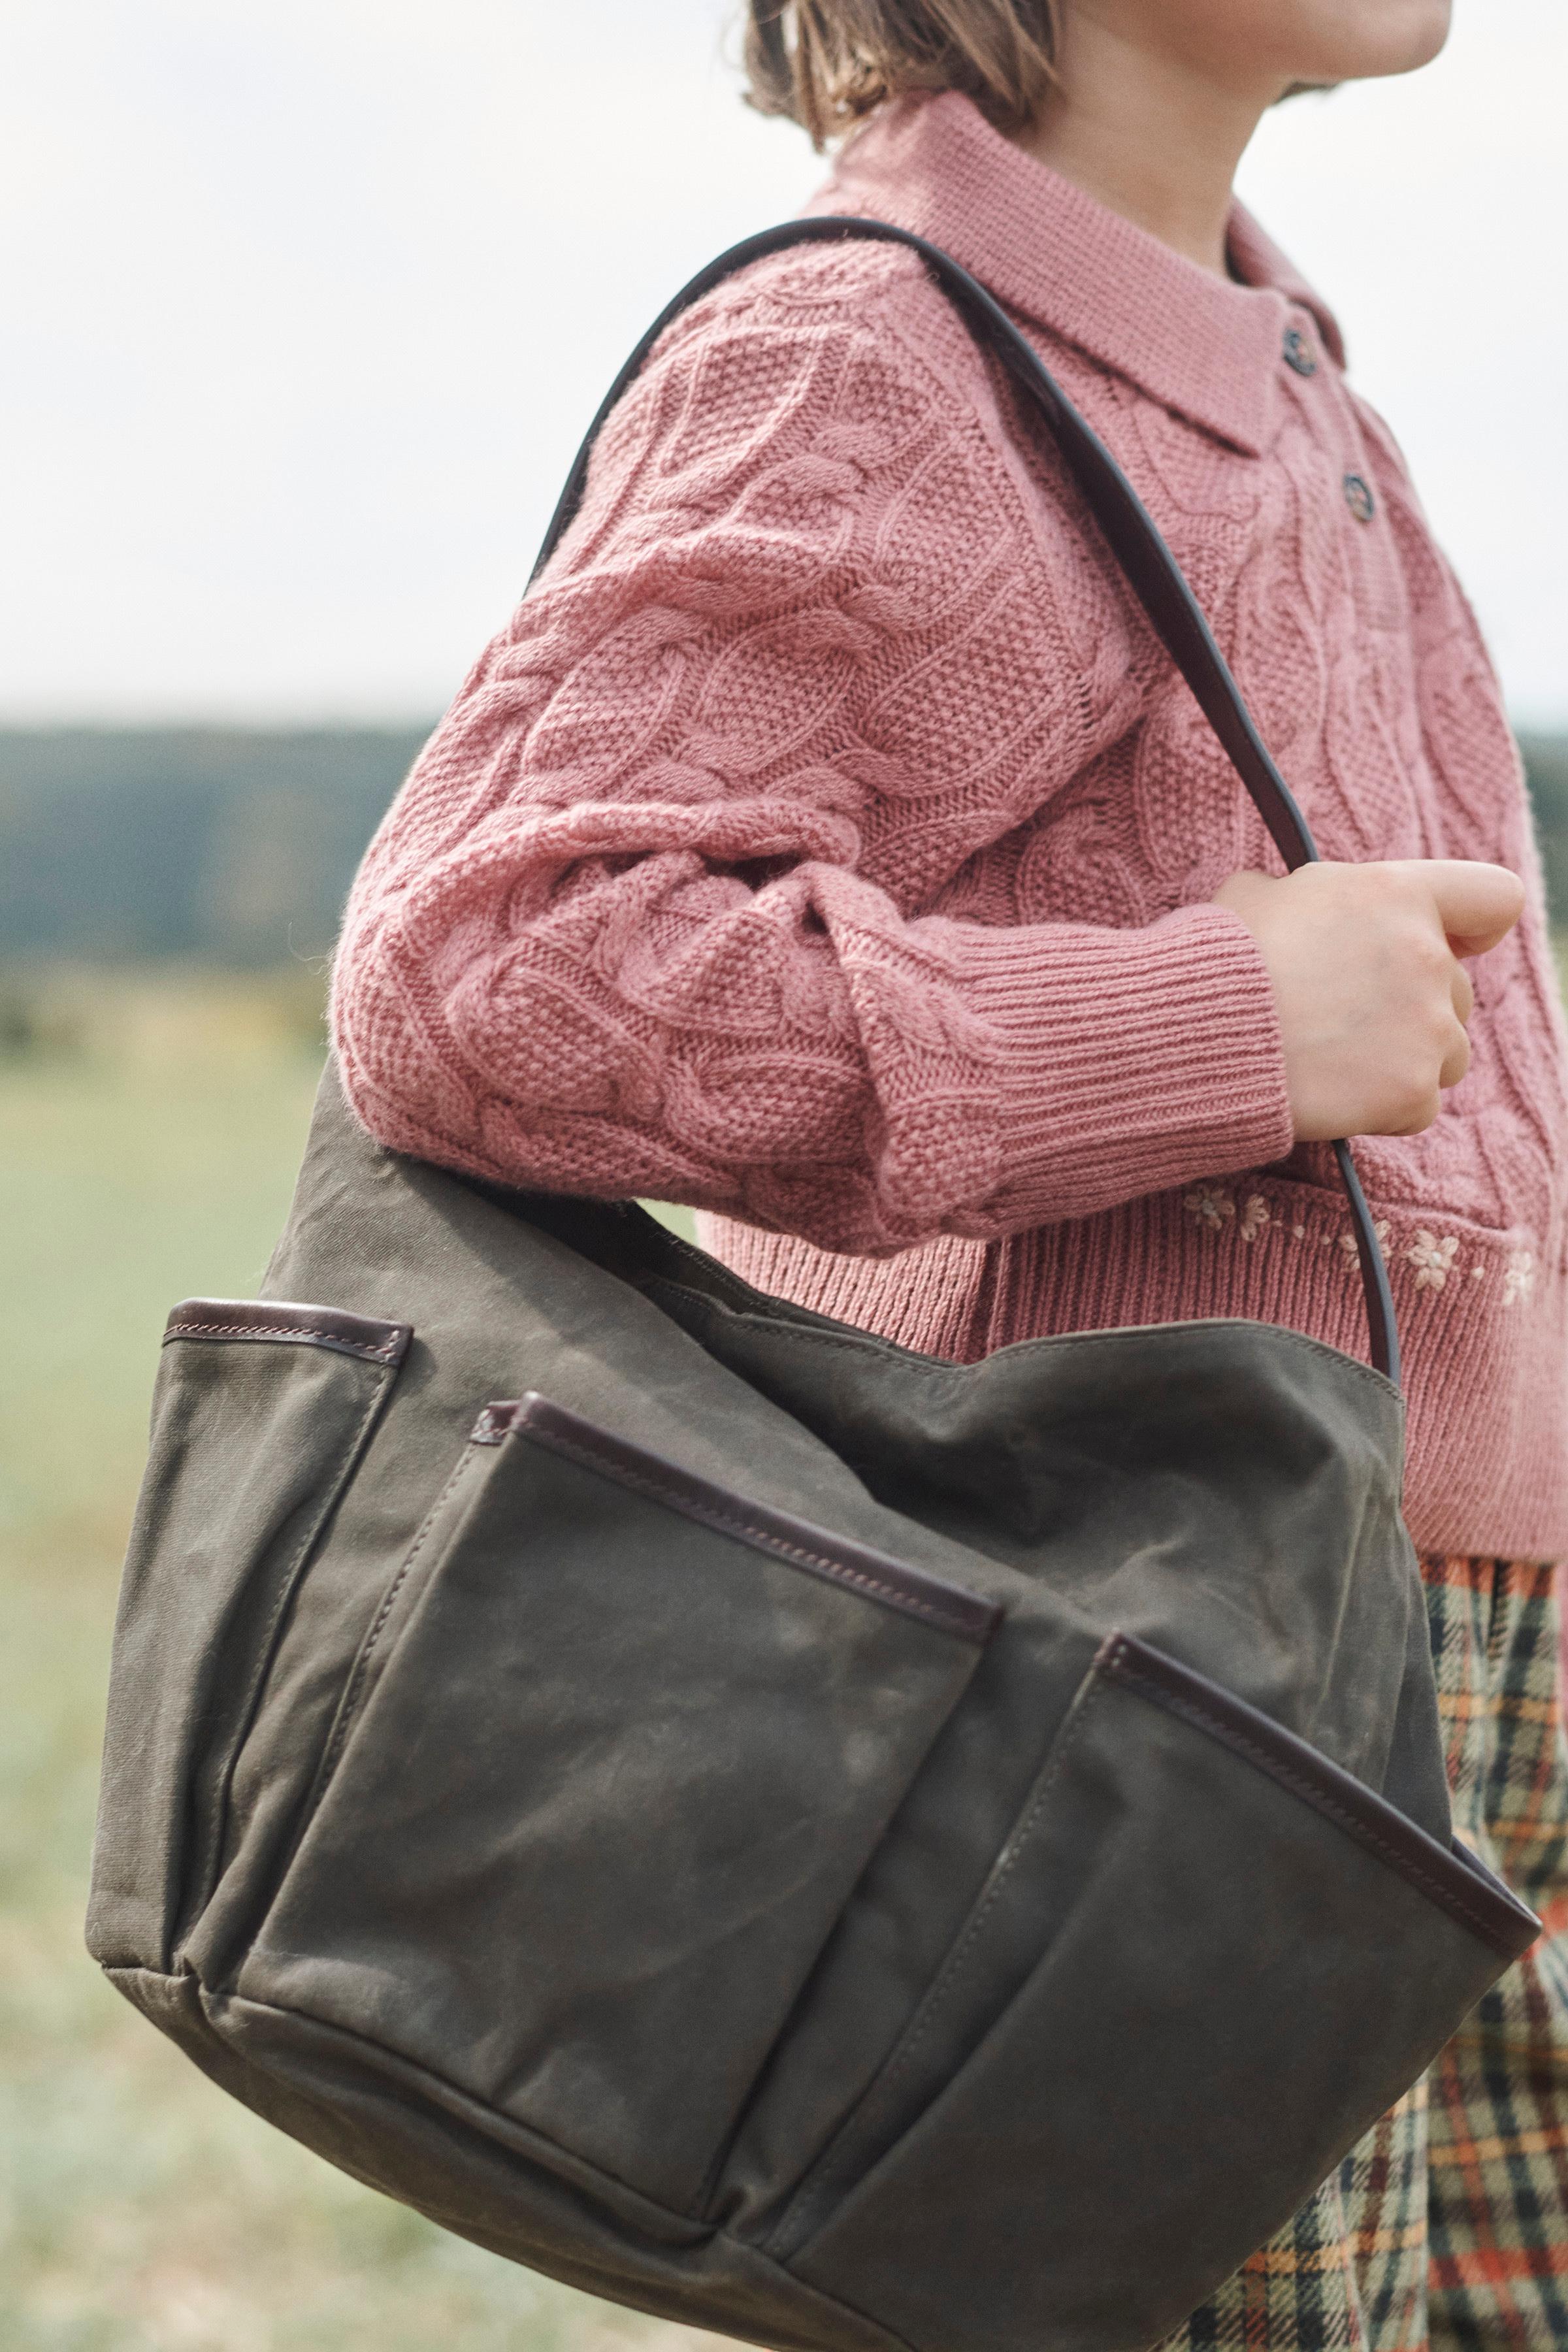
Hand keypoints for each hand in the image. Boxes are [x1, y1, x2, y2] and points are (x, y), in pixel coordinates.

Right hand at [1212, 859, 1524, 1140]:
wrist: (1191, 1037)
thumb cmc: (1213, 962)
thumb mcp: (1255, 895)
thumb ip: (1306, 899)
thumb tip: (1298, 911)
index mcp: (1396, 893)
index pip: (1493, 897)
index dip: (1474, 926)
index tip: (1457, 945)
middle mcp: (1427, 956)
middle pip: (1459, 990)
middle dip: (1412, 1006)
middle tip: (1341, 1021)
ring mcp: (1427, 1028)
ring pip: (1449, 1052)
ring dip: (1405, 1059)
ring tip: (1335, 1061)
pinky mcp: (1412, 1091)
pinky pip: (1419, 1106)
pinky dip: (1382, 1108)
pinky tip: (1330, 1095)